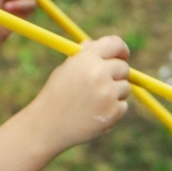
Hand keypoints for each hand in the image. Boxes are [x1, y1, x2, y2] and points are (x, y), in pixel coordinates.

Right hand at [30, 35, 131, 155]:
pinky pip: (122, 106)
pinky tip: (93, 114)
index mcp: (87, 58)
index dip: (121, 50)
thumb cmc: (55, 96)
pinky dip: (112, 110)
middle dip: (116, 75)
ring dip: (114, 93)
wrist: (47, 126)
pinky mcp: (114, 112)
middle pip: (124, 68)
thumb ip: (86, 56)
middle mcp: (100, 73)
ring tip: (92, 103)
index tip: (122, 56)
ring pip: (124, 88)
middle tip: (102, 85)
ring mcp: (108, 93)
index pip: (116, 44)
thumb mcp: (66, 69)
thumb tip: (104, 46)